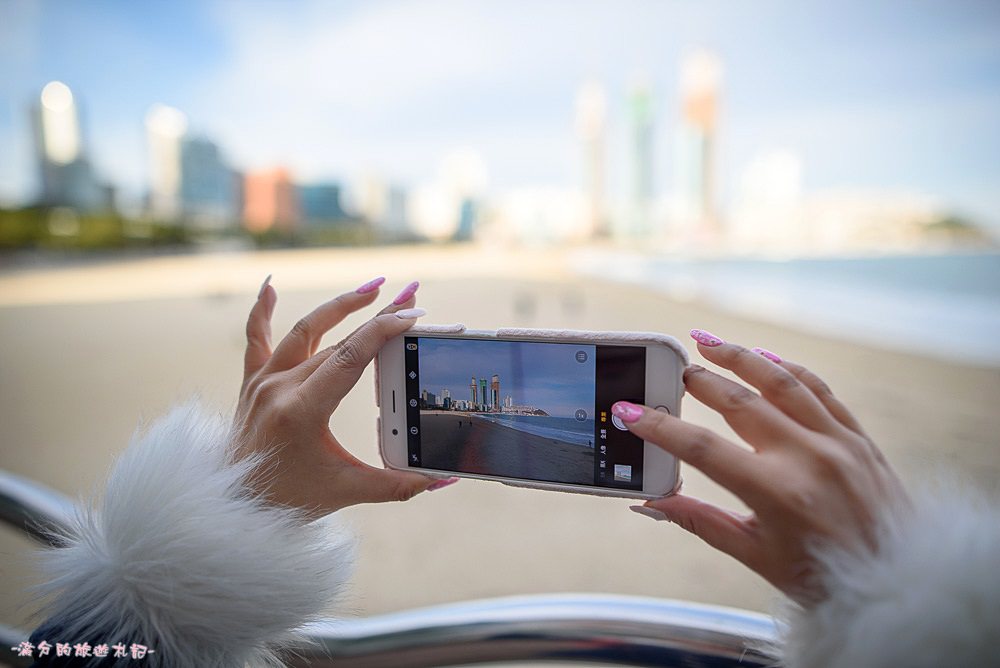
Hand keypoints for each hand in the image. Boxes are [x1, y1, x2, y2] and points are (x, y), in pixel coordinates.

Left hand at [231, 276, 455, 520]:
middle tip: (411, 297)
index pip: (348, 357)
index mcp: (301, 411)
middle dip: (378, 316)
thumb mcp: (346, 491)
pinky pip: (255, 339)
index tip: (411, 314)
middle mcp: (279, 388)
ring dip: (339, 306)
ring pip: (304, 331)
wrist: (234, 508)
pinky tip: (270, 287)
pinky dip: (262, 311)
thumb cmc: (288, 500)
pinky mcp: (252, 383)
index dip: (381, 331)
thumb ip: (397, 485)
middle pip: (337, 341)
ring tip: (373, 287)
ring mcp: (262, 382)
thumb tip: (442, 479)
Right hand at [614, 329, 908, 603]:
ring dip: (739, 357)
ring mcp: (837, 443)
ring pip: (781, 381)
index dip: (660, 427)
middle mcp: (808, 458)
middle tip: (671, 369)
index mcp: (776, 493)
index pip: (702, 448)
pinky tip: (764, 358)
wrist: (895, 584)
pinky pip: (819, 389)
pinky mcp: (859, 438)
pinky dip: (788, 369)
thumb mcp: (755, 556)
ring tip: (707, 340)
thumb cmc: (823, 578)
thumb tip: (652, 501)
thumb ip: (700, 521)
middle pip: (739, 402)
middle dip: (698, 380)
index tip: (630, 410)